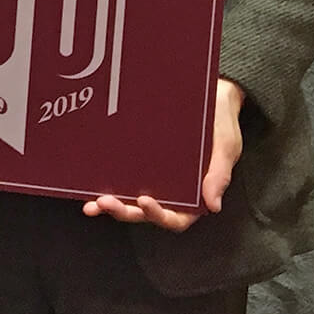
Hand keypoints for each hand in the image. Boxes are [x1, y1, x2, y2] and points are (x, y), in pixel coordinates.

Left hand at [84, 79, 244, 231]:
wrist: (210, 94)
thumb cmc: (220, 123)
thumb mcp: (225, 147)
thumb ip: (218, 176)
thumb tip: (213, 206)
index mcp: (194, 195)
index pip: (177, 218)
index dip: (159, 215)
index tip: (144, 202)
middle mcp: (170, 192)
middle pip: (145, 213)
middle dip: (125, 212)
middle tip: (105, 202)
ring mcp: (151, 179)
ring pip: (129, 201)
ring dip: (111, 206)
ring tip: (93, 203)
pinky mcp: (138, 163)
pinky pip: (120, 178)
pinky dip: (104, 185)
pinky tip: (88, 187)